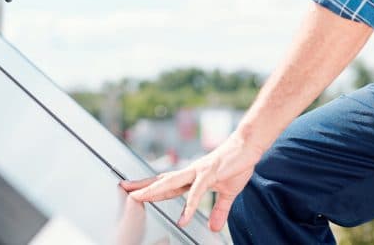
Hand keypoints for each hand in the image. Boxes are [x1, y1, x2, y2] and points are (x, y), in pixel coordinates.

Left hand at [119, 133, 263, 231]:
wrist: (248, 145)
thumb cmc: (237, 163)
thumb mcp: (228, 192)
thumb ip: (220, 210)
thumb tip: (215, 227)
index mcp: (193, 176)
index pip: (167, 183)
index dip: (150, 187)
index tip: (134, 190)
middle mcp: (192, 172)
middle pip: (163, 181)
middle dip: (143, 187)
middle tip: (125, 190)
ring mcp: (199, 172)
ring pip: (171, 182)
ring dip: (154, 190)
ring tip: (139, 198)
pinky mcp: (210, 174)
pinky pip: (197, 192)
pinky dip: (190, 206)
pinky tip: (184, 218)